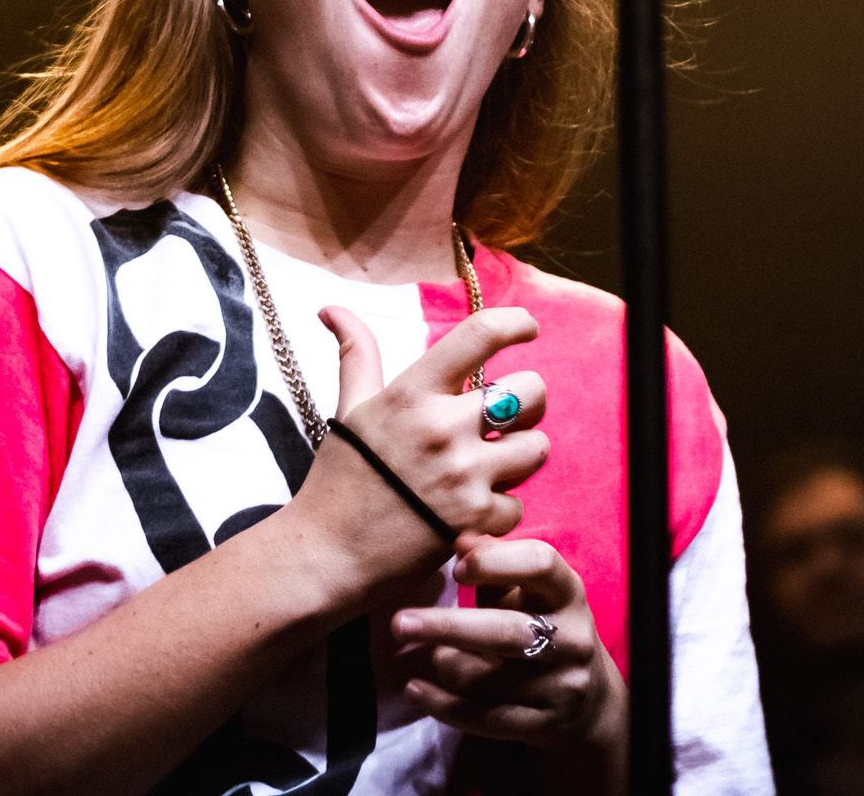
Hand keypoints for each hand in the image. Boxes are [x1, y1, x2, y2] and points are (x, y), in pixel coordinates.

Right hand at [279, 306, 549, 603]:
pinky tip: (471, 510)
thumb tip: (332, 307)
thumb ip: (356, 354)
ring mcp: (462, 476)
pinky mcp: (475, 521)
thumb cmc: (340, 479)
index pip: (481, 334)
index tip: (527, 326)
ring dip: (519, 456)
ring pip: (536, 447)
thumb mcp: (350, 410)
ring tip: (489, 466)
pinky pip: (519, 504)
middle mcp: (443, 428)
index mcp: (413, 393)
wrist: (327, 555)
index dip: (515, 322)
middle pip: (531, 391)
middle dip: (526, 403)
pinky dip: (500, 510)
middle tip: (504, 419)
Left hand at [390, 536, 626, 758]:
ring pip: (483, 679)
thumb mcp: (528, 590)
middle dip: (447, 626)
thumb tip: (457, 538)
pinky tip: (416, 690)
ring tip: (427, 653)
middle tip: (400, 623)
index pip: (539, 564)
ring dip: (443, 664)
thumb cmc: (542, 624)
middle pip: (505, 631)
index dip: (494, 561)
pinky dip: (442, 705)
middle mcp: (572, 639)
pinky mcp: (544, 726)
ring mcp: (561, 686)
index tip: (455, 568)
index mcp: (567, 592)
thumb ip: (493, 565)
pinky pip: (483, 718)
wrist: (587, 696)